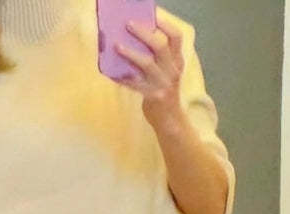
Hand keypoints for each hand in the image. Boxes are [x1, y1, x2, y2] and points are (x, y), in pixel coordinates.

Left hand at [114, 9, 185, 128]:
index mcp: (177, 62)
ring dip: (130, 53)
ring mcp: (163, 84)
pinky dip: (122, 78)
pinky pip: (134, 84)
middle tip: (128, 24)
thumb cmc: (165, 94)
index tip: (153, 16)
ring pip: (147, 63)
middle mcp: (172, 71)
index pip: (176, 38)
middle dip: (143, 33)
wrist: (170, 121)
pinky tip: (111, 73)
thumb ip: (159, 60)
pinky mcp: (152, 96)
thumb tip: (136, 43)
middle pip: (160, 46)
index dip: (165, 25)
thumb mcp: (168, 74)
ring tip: (116, 46)